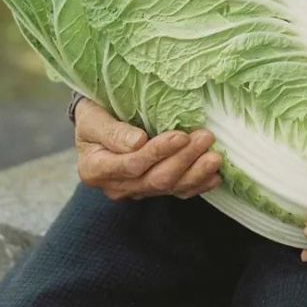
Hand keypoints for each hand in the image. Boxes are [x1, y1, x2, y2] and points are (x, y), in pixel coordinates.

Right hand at [74, 98, 221, 201]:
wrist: (95, 123)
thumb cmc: (93, 115)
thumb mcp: (92, 117)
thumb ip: (112, 131)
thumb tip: (138, 143)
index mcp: (95, 169)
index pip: (133, 165)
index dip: (158, 152)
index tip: (180, 136)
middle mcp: (116, 186)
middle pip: (155, 178)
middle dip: (183, 160)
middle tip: (205, 138)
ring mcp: (135, 190)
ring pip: (169, 187)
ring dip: (195, 173)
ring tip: (215, 157)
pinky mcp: (152, 188)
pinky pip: (177, 191)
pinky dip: (197, 184)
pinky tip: (214, 176)